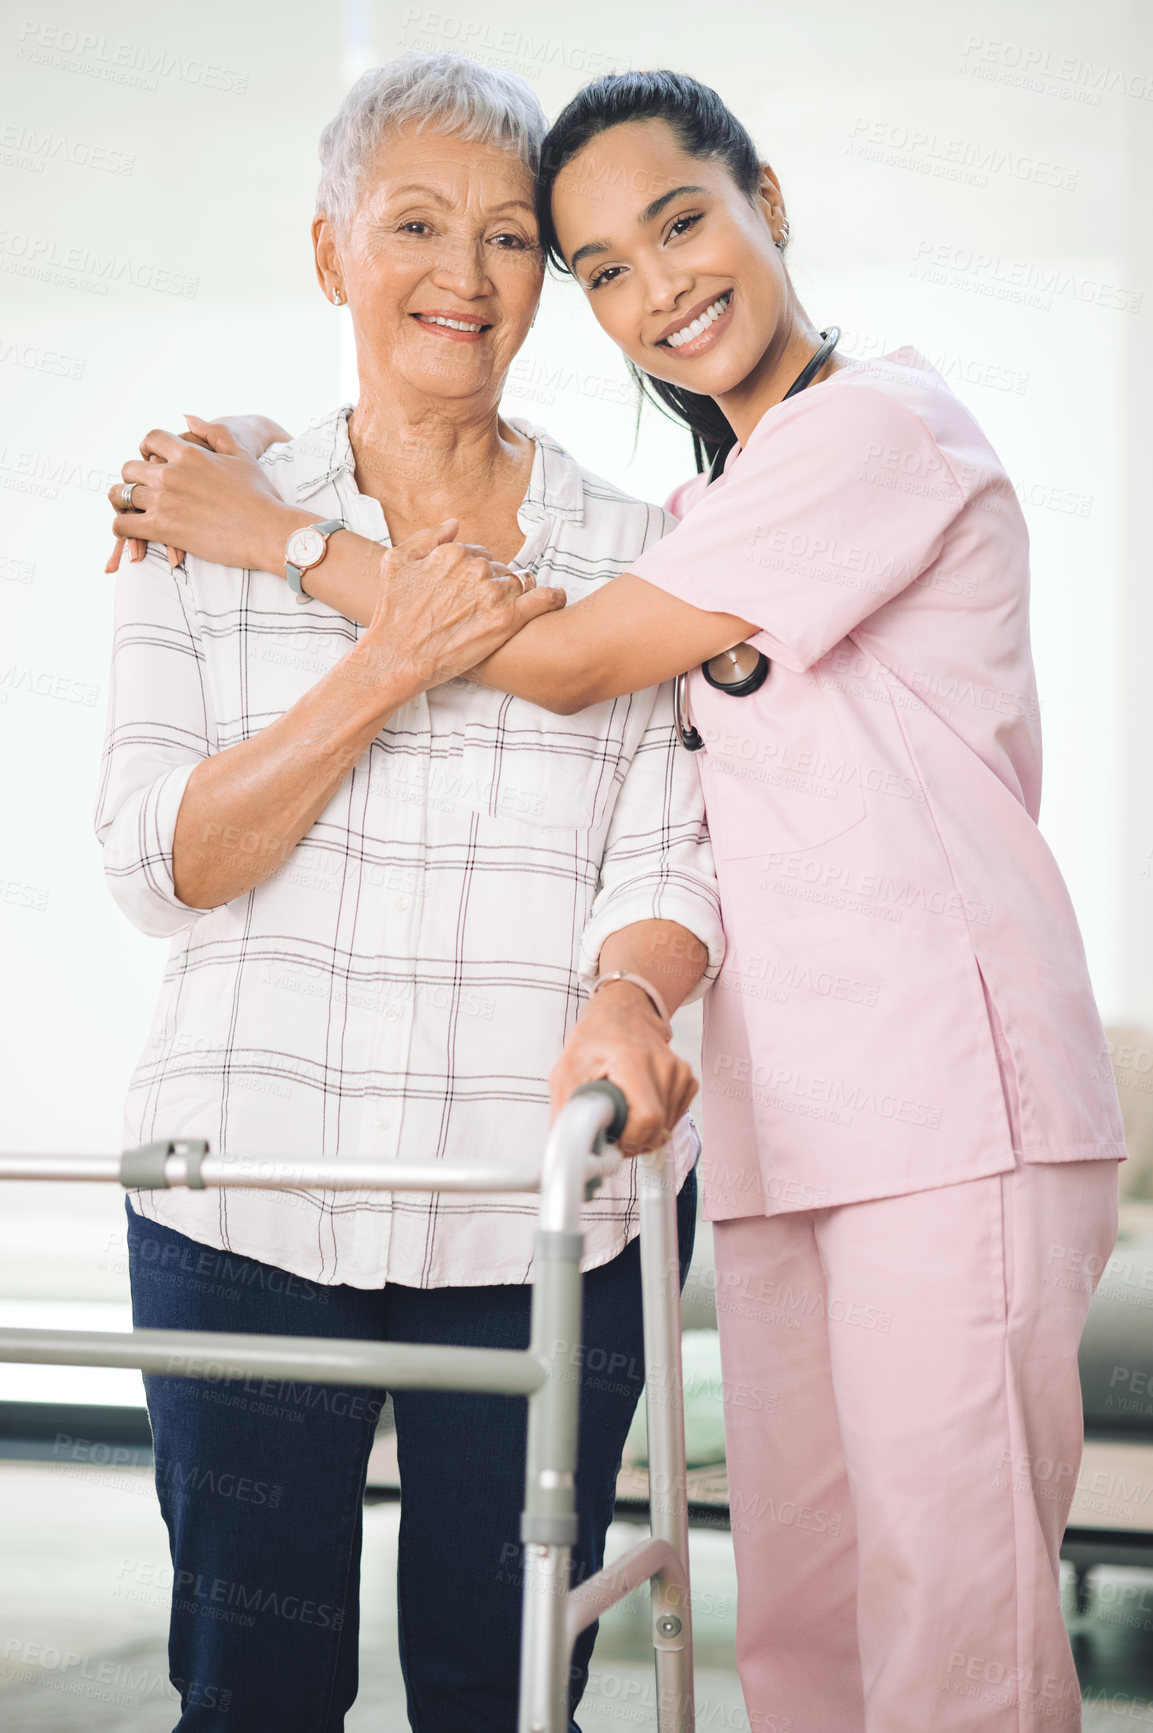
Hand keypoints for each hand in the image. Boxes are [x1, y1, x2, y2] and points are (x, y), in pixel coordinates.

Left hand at [105, 418, 290, 574]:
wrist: (268, 531)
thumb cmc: (261, 495)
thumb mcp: (241, 455)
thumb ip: (213, 432)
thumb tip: (187, 417)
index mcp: (189, 453)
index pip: (151, 439)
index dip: (146, 448)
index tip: (150, 460)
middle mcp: (171, 473)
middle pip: (130, 467)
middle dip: (133, 477)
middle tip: (140, 490)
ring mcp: (164, 500)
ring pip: (121, 495)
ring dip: (122, 502)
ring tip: (128, 511)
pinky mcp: (162, 528)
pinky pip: (123, 524)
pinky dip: (120, 527)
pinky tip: (128, 531)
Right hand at [350, 520, 564, 698]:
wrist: (398, 657)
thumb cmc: (393, 612)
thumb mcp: (395, 561)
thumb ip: (427, 537)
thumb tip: (455, 524)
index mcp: (454, 552)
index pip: (479, 553)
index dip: (473, 571)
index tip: (466, 590)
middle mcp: (476, 569)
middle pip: (499, 568)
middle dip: (492, 584)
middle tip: (477, 607)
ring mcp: (493, 594)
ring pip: (518, 582)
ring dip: (516, 593)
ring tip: (505, 610)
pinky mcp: (507, 620)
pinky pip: (543, 599)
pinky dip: (552, 598)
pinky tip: (555, 599)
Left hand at [550, 981, 697, 1157]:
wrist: (623, 1014)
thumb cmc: (595, 1040)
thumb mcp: (567, 1070)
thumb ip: (566, 1110)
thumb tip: (567, 1147)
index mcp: (633, 1060)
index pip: (647, 1118)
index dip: (628, 1140)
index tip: (610, 1139)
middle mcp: (663, 1065)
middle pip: (658, 1128)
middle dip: (632, 1140)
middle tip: (611, 1129)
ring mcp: (680, 1072)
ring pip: (666, 1128)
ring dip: (643, 1132)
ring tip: (623, 1111)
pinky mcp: (688, 1080)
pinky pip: (674, 1119)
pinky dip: (656, 1123)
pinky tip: (639, 1105)